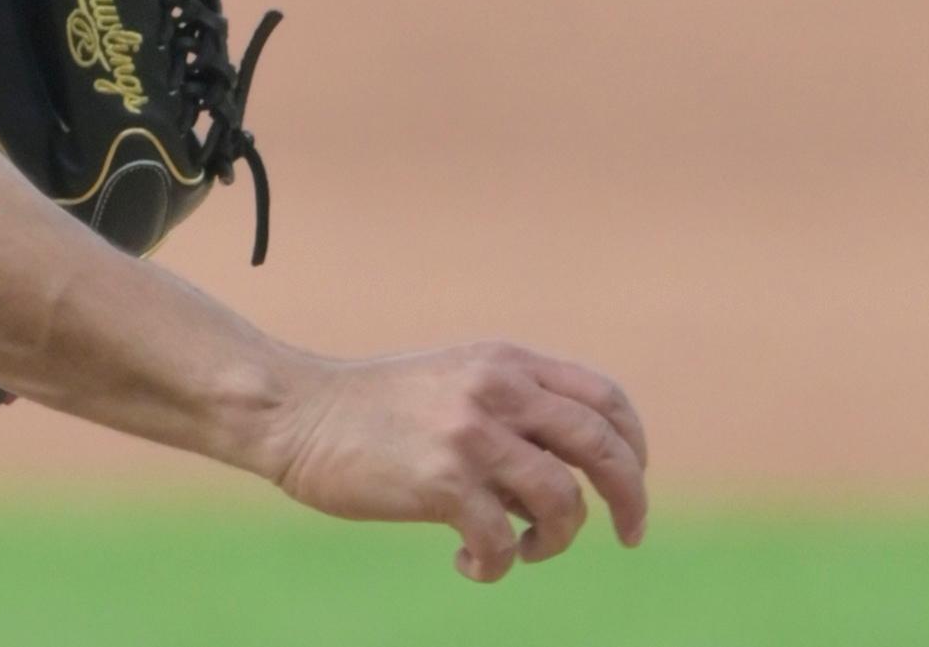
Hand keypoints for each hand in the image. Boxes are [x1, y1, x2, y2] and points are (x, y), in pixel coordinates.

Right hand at [262, 340, 649, 583]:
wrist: (295, 412)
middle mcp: (497, 388)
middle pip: (603, 447)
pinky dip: (498, 566)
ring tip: (523, 551)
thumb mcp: (454, 381)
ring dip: (557, 541)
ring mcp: (470, 432)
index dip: (634, 445)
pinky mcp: (441, 479)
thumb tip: (571, 473)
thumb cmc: (372, 409)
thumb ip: (511, 406)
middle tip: (631, 535)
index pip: (606, 398)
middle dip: (630, 500)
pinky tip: (468, 564)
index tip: (631, 482)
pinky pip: (504, 541)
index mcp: (506, 362)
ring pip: (563, 500)